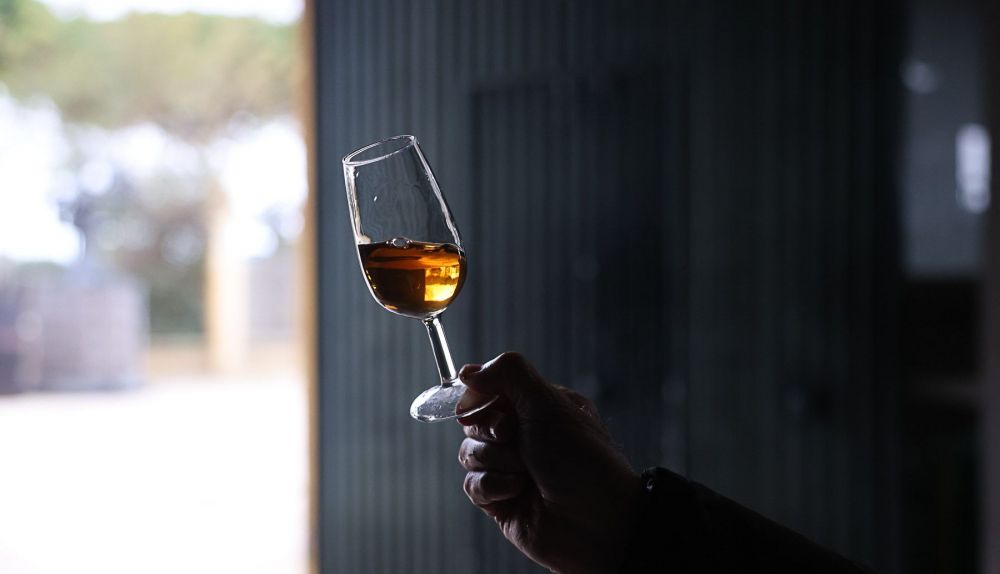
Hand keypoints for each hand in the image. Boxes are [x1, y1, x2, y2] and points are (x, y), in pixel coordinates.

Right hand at [457, 352, 640, 573]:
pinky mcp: (500, 500)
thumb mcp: (548, 403)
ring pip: (468, 453)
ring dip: (496, 461)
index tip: (482, 402)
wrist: (597, 522)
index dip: (480, 396)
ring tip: (526, 472)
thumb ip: (508, 374)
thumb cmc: (582, 460)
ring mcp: (510, 468)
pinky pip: (472, 485)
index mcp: (538, 408)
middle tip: (516, 438)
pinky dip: (494, 486)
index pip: (489, 390)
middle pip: (473, 422)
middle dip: (491, 431)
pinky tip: (518, 492)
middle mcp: (523, 436)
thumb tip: (468, 371)